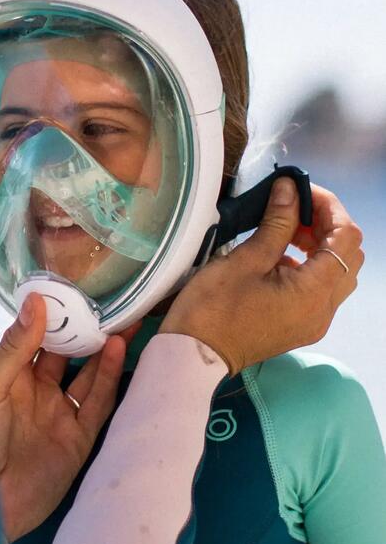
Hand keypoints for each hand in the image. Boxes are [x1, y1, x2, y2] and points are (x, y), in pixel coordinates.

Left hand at [0, 295, 128, 542]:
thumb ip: (15, 346)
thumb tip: (37, 301)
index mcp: (11, 377)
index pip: (37, 338)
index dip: (56, 315)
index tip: (76, 288)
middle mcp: (37, 393)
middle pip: (68, 353)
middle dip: (87, 329)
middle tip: (110, 301)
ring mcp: (59, 416)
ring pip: (89, 375)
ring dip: (104, 349)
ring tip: (123, 320)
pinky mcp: (79, 440)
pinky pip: (99, 404)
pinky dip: (109, 377)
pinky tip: (117, 350)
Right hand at [160, 179, 362, 374]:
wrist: (194, 355)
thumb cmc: (213, 308)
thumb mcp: (245, 259)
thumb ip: (277, 222)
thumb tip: (291, 188)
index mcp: (314, 292)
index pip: (346, 237)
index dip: (330, 207)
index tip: (301, 191)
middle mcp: (324, 310)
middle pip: (349, 255)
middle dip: (327, 225)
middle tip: (294, 209)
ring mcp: (315, 321)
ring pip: (338, 273)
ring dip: (321, 245)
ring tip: (287, 230)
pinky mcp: (302, 326)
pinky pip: (322, 289)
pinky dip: (311, 266)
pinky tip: (281, 257)